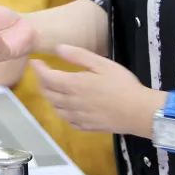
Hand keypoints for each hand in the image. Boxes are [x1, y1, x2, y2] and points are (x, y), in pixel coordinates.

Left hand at [32, 44, 150, 132]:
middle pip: (48, 93)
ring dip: (49, 96)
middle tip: (43, 72)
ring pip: (55, 108)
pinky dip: (60, 111)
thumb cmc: (122, 84)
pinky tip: (65, 107)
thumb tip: (58, 48)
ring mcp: (77, 117)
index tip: (35, 61)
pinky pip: (66, 120)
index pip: (47, 77)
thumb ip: (78, 56)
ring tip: (52, 87)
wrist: (138, 112)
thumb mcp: (102, 64)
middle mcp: (71, 103)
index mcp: (73, 85)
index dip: (38, 69)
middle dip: (42, 82)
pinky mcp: (86, 127)